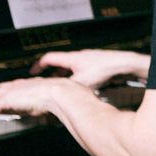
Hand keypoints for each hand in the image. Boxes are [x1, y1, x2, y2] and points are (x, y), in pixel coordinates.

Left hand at [0, 78, 72, 125]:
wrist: (61, 93)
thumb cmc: (62, 97)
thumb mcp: (52, 103)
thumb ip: (46, 110)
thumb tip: (49, 120)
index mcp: (28, 86)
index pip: (9, 89)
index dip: (0, 93)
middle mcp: (17, 87)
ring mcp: (11, 92)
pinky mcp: (7, 100)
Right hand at [30, 49, 147, 87]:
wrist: (122, 63)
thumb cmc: (104, 70)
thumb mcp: (81, 83)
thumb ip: (67, 89)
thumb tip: (57, 99)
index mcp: (71, 59)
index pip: (49, 58)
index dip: (38, 65)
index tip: (32, 71)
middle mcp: (78, 56)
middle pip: (60, 63)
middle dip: (51, 72)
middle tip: (44, 79)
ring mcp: (88, 58)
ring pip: (71, 66)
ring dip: (64, 74)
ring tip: (61, 84)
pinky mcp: (96, 62)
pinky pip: (81, 68)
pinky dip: (76, 74)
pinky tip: (80, 84)